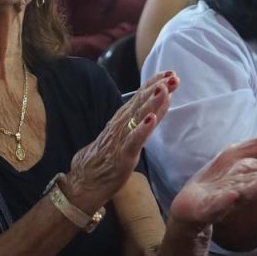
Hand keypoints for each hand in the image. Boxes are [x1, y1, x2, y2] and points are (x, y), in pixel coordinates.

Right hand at [64, 72, 177, 211]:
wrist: (83, 183)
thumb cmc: (105, 159)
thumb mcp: (124, 137)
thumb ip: (139, 122)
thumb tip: (156, 107)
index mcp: (121, 120)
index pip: (139, 97)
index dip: (153, 83)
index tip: (169, 72)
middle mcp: (120, 125)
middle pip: (140, 103)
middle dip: (157, 88)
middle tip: (173, 76)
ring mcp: (120, 140)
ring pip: (137, 117)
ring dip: (152, 102)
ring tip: (164, 90)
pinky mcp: (121, 156)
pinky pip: (133, 141)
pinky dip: (142, 129)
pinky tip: (151, 119)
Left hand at [168, 131, 256, 228]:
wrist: (190, 202)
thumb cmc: (217, 177)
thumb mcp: (235, 154)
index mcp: (247, 177)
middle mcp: (239, 190)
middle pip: (253, 183)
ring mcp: (224, 201)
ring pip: (241, 195)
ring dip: (252, 190)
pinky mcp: (208, 209)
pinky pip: (217, 205)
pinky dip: (225, 201)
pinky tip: (232, 194)